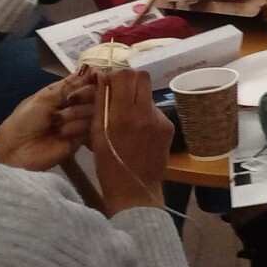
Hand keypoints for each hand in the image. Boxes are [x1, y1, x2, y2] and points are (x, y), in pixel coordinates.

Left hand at [0, 69, 97, 172]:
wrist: (16, 148)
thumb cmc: (25, 119)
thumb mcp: (45, 98)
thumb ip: (69, 87)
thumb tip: (92, 70)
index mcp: (64, 93)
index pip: (86, 81)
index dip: (92, 79)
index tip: (96, 76)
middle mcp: (75, 106)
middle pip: (94, 95)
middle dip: (83, 96)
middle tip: (69, 102)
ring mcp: (79, 123)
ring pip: (93, 112)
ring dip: (75, 115)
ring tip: (57, 123)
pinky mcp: (81, 140)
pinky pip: (90, 129)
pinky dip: (75, 128)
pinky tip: (62, 134)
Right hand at [88, 69, 172, 215]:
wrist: (135, 191)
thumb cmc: (108, 166)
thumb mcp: (97, 134)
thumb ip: (101, 103)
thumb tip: (102, 76)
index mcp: (122, 114)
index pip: (125, 75)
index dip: (116, 76)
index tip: (109, 86)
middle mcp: (144, 113)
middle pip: (142, 76)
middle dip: (129, 80)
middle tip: (120, 93)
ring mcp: (160, 120)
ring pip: (149, 93)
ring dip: (137, 97)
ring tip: (127, 115)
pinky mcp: (169, 127)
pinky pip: (155, 110)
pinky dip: (145, 113)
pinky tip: (139, 130)